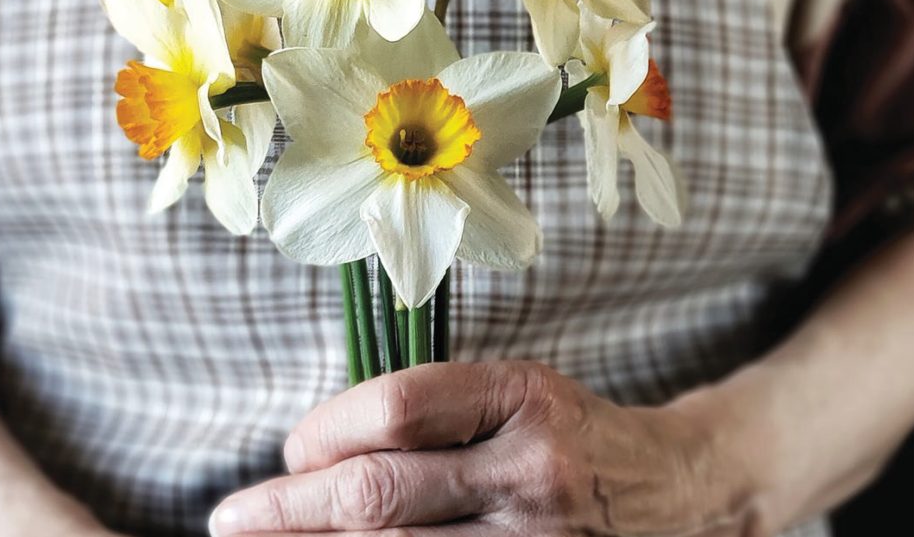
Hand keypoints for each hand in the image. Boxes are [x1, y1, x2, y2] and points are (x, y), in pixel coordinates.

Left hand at [209, 361, 761, 535]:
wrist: (683, 488)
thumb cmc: (572, 432)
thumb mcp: (514, 392)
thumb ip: (430, 413)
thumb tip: (314, 455)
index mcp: (521, 395)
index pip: (394, 408)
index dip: (320, 433)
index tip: (288, 453)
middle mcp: (532, 469)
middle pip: (379, 495)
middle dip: (286, 511)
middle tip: (231, 520)